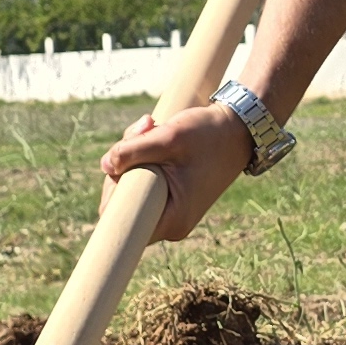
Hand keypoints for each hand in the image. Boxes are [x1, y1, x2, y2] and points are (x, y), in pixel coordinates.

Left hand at [100, 101, 252, 243]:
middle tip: (143, 128)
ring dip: (133, 152)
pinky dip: (142, 154)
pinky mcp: (172, 193)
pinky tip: (154, 130)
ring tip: (151, 124)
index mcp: (173, 220)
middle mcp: (171, 221)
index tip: (119, 165)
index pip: (123, 220)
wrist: (240, 129)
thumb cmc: (210, 136)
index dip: (112, 192)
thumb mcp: (169, 138)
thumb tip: (105, 165)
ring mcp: (172, 208)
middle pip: (124, 198)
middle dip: (123, 161)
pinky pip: (144, 177)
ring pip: (132, 183)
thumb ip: (133, 151)